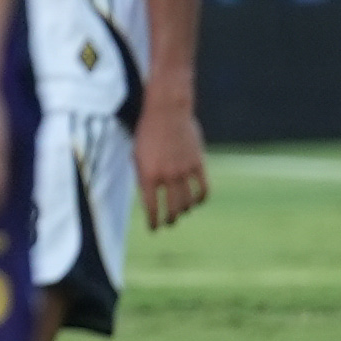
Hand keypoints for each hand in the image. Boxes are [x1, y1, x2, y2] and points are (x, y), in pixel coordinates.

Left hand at [136, 95, 211, 231]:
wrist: (166, 111)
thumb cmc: (147, 133)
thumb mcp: (136, 155)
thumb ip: (142, 177)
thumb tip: (150, 198)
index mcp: (147, 175)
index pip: (152, 208)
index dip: (153, 222)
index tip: (154, 228)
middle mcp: (166, 176)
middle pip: (172, 209)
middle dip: (170, 220)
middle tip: (169, 222)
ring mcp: (184, 170)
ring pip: (188, 202)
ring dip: (185, 211)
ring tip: (181, 212)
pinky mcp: (198, 163)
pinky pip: (203, 189)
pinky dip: (201, 199)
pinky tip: (197, 201)